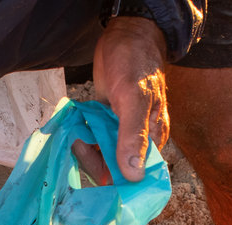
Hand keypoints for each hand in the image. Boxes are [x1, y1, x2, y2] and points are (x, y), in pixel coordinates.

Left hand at [93, 15, 169, 181]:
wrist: (125, 34)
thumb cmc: (135, 63)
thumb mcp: (133, 100)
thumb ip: (133, 137)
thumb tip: (134, 175)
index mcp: (153, 137)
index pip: (138, 172)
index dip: (120, 181)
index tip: (100, 183)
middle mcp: (138, 137)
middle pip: (116, 165)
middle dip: (96, 162)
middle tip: (82, 148)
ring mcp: (120, 128)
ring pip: (101, 151)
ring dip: (86, 148)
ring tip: (78, 136)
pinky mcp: (106, 119)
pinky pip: (93, 136)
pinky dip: (83, 136)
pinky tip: (77, 129)